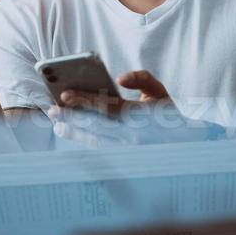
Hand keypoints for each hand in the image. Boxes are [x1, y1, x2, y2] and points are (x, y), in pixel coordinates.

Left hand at [47, 69, 206, 147]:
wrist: (184, 145)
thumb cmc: (168, 113)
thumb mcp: (160, 90)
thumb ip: (141, 78)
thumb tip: (120, 78)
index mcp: (141, 114)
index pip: (107, 106)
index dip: (84, 100)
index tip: (64, 95)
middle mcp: (133, 133)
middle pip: (96, 124)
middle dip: (72, 117)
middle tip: (51, 111)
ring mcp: (129, 148)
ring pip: (95, 139)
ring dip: (74, 132)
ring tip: (57, 125)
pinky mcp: (125, 157)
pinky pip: (100, 148)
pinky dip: (84, 141)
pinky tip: (70, 134)